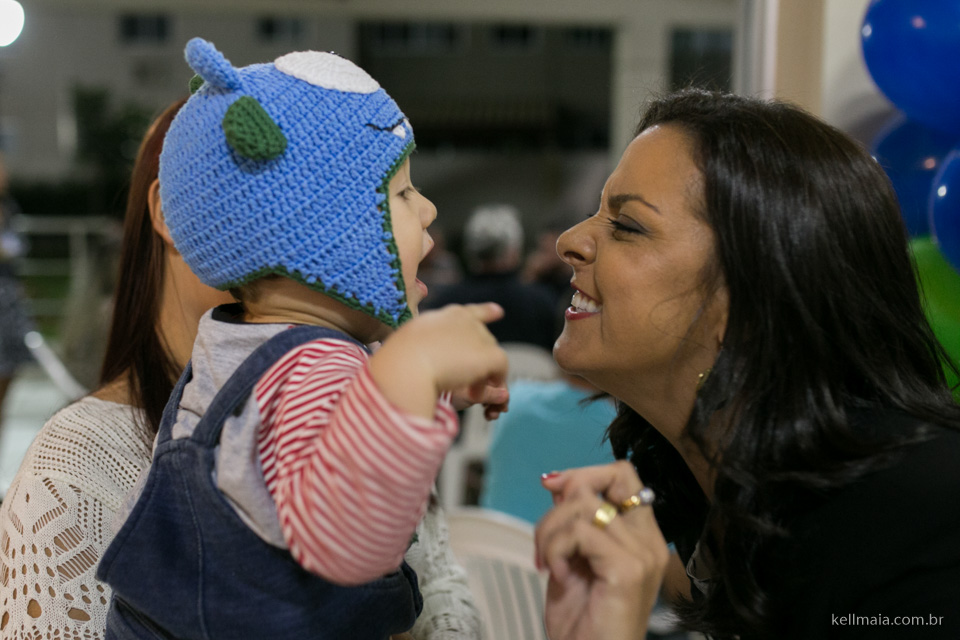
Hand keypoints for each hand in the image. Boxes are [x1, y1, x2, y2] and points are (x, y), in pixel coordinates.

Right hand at [370, 303, 508, 418]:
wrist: (407, 366)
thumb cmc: (400, 360)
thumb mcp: (411, 344)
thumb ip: (427, 345)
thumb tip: (434, 356)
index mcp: (446, 316)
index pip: (471, 312)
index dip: (485, 312)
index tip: (498, 312)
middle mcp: (466, 321)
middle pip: (483, 340)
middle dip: (478, 360)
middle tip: (462, 383)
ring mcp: (480, 336)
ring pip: (491, 357)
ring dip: (481, 376)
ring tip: (463, 391)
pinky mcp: (490, 354)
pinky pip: (500, 370)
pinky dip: (491, 384)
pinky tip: (476, 393)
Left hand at [535, 462, 668, 639]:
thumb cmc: (582, 623)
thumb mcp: (570, 559)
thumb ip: (571, 521)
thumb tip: (558, 482)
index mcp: (642, 537)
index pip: (624, 475)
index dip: (586, 473)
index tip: (552, 486)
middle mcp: (649, 541)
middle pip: (610, 477)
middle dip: (563, 498)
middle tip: (545, 538)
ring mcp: (642, 554)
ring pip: (585, 503)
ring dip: (550, 529)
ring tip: (546, 562)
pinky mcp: (628, 568)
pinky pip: (580, 531)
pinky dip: (556, 549)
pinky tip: (557, 575)